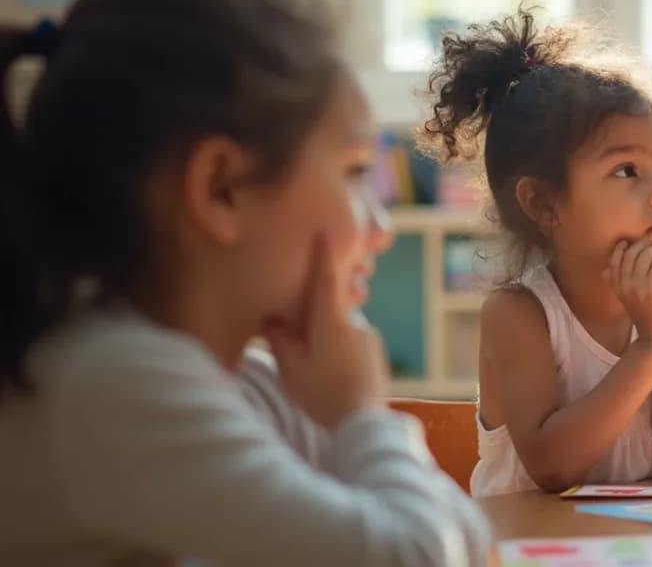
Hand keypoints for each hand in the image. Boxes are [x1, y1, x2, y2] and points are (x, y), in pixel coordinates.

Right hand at [261, 233, 387, 429]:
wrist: (364, 421)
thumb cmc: (322, 395)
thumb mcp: (291, 369)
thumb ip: (280, 339)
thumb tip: (273, 319)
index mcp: (330, 322)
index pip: (325, 281)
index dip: (323, 257)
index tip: (325, 232)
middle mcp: (354, 323)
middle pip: (327, 311)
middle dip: (312, 322)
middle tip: (301, 352)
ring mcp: (370, 337)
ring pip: (340, 329)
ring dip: (327, 340)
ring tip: (319, 374)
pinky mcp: (377, 352)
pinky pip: (353, 343)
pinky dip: (341, 352)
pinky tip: (335, 378)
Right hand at [607, 241, 651, 354]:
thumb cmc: (644, 318)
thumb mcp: (625, 301)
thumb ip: (615, 284)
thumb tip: (605, 271)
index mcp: (619, 285)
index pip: (623, 253)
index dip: (636, 246)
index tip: (644, 249)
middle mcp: (631, 287)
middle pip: (645, 252)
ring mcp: (649, 293)